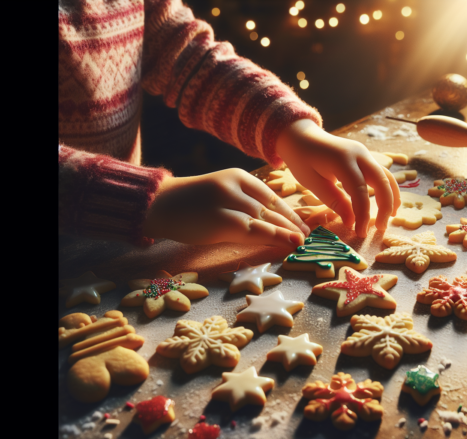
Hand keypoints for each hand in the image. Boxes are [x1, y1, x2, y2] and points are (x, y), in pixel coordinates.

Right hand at [143, 168, 310, 246]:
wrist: (158, 204)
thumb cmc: (189, 204)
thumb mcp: (220, 194)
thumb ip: (243, 203)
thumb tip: (271, 221)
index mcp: (239, 176)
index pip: (272, 196)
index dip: (289, 212)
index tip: (302, 224)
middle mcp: (237, 186)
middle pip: (272, 208)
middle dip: (292, 223)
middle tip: (309, 236)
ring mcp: (229, 202)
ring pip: (267, 219)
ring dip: (288, 232)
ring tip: (303, 242)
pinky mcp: (222, 220)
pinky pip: (255, 230)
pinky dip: (275, 238)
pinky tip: (289, 244)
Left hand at [275, 119, 400, 236]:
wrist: (301, 135)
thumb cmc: (302, 159)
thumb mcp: (312, 182)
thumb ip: (334, 200)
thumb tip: (352, 221)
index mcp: (342, 159)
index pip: (360, 190)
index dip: (363, 214)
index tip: (360, 232)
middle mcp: (359, 153)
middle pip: (381, 181)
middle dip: (384, 206)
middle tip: (380, 229)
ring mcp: (364, 153)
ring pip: (386, 176)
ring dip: (391, 197)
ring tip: (390, 218)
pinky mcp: (365, 157)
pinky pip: (382, 173)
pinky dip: (387, 189)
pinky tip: (388, 204)